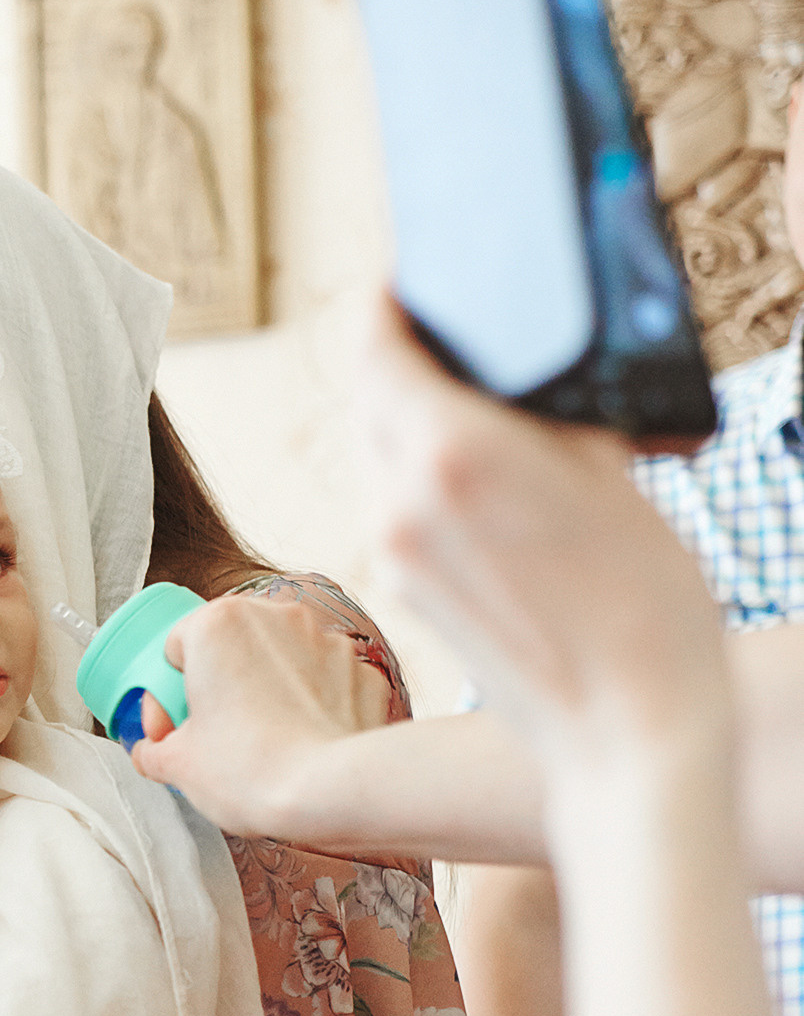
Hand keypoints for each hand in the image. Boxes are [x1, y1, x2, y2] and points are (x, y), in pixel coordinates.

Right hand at [128, 595, 376, 835]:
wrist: (333, 794)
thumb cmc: (250, 769)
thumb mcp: (177, 765)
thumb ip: (154, 750)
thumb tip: (154, 752)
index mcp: (218, 624)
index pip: (176, 646)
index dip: (167, 691)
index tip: (172, 729)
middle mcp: (275, 616)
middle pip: (231, 644)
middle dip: (220, 682)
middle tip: (214, 732)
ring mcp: (325, 640)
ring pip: (280, 658)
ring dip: (267, 688)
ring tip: (263, 741)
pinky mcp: (362, 671)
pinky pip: (323, 680)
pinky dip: (311, 703)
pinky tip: (303, 741)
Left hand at [354, 294, 728, 765]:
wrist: (628, 733)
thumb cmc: (645, 605)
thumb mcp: (610, 472)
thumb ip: (544, 413)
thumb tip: (518, 379)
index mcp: (449, 449)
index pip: (374, 343)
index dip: (384, 303)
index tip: (404, 282)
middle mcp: (400, 496)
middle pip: (369, 395)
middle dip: (399, 358)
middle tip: (448, 335)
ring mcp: (392, 548)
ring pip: (377, 453)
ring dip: (407, 419)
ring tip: (473, 406)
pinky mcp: (401, 588)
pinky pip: (392, 504)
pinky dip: (418, 477)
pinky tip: (478, 481)